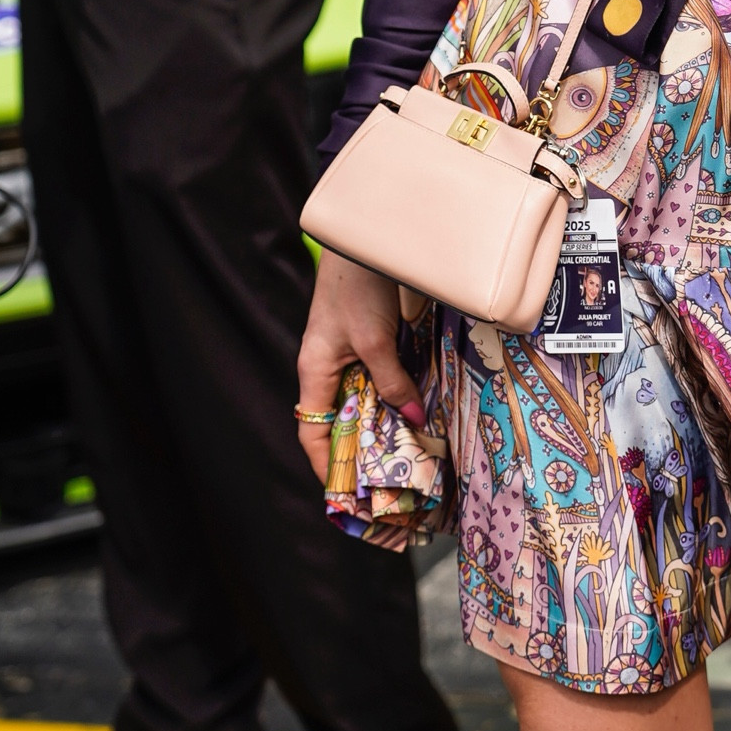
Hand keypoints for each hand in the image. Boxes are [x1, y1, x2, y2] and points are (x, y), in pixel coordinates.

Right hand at [295, 247, 424, 483]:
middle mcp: (327, 366)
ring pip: (362, 399)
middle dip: (363, 449)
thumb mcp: (375, 340)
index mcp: (314, 370)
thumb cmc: (359, 285)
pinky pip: (376, 377)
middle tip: (393, 478)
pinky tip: (417, 406)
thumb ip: (392, 382)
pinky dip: (393, 394)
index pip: (313, 432)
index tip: (348, 493)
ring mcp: (346, 351)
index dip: (328, 465)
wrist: (368, 236)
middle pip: (341, 419)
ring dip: (383, 421)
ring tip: (411, 450)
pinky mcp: (366, 337)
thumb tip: (413, 421)